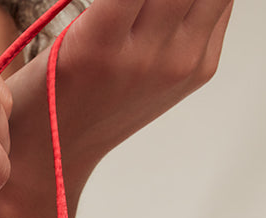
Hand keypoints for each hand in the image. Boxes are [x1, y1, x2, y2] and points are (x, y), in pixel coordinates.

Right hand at [0, 0, 233, 217]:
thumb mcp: (60, 34)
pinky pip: (220, 6)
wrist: (56, 154)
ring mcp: (181, 65)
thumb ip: (113, 0)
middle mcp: (150, 57)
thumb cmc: (45, 90)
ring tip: (156, 2)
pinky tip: (172, 3)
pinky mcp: (200, 69)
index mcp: (100, 44)